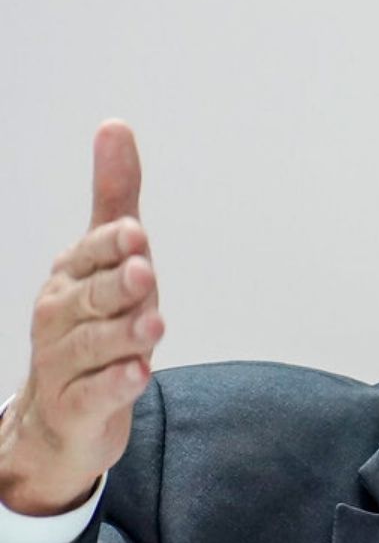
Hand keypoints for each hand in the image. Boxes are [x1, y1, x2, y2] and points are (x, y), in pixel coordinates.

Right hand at [0, 121, 163, 515]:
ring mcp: (66, 364)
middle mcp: (61, 316)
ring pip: (97, 345)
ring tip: (154, 329)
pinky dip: (117, 386)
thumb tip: (115, 126)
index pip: (91, 255)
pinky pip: (96, 395)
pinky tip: (138, 375)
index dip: (112, 246)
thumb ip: (114, 199)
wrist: (59, 416)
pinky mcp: (79, 407)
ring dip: (125, 335)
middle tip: (145, 273)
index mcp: (71, 277)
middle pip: (95, 298)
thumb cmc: (92, 325)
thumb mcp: (108, 260)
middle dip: (119, 286)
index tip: (135, 233)